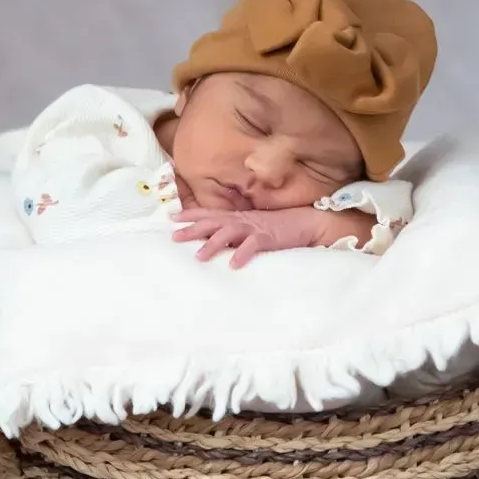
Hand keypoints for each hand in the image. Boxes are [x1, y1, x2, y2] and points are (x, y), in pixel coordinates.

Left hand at [172, 207, 322, 267]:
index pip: (211, 213)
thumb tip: (217, 241)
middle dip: (193, 229)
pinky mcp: (268, 238)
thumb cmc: (279, 227)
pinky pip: (253, 246)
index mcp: (238, 217)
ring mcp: (255, 228)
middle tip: (174, 237)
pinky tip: (233, 265)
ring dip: (213, 244)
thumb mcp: (253, 227)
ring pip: (229, 233)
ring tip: (199, 257)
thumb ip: (236, 232)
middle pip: (213, 222)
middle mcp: (243, 220)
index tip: (172, 218)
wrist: (306, 222)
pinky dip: (242, 254)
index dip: (192, 214)